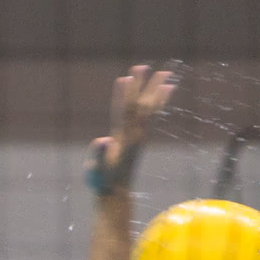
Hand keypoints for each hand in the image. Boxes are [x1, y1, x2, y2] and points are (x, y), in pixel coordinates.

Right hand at [85, 64, 177, 195]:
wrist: (115, 194)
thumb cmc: (102, 183)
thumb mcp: (95, 171)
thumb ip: (98, 155)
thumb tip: (101, 140)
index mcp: (124, 140)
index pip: (124, 112)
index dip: (125, 94)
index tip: (128, 77)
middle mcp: (135, 135)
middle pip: (141, 106)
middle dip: (143, 86)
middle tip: (146, 66)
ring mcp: (138, 136)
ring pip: (149, 109)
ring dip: (156, 90)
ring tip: (165, 73)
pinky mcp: (138, 137)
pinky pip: (149, 116)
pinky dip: (157, 102)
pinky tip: (164, 92)